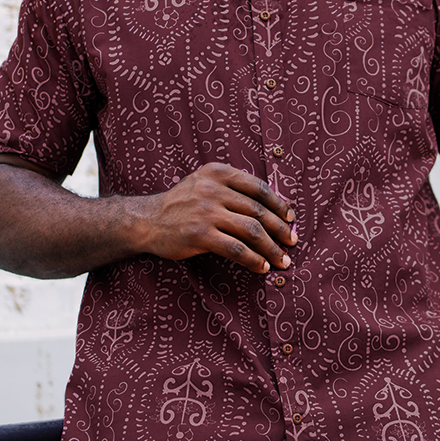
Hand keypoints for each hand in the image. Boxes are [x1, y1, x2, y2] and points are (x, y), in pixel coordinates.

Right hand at [138, 163, 296, 273]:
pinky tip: (262, 267)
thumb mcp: (204, 183)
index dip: (279, 204)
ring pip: (251, 230)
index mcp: (218, 173)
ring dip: (272, 247)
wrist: (146, 220)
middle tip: (292, 242)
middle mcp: (213, 189)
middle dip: (280, 229)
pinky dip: (253, 259)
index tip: (291, 218)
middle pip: (258, 210)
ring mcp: (206, 212)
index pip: (259, 188)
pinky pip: (235, 248)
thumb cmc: (181, 204)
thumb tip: (272, 207)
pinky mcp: (199, 235)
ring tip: (283, 260)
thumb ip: (232, 189)